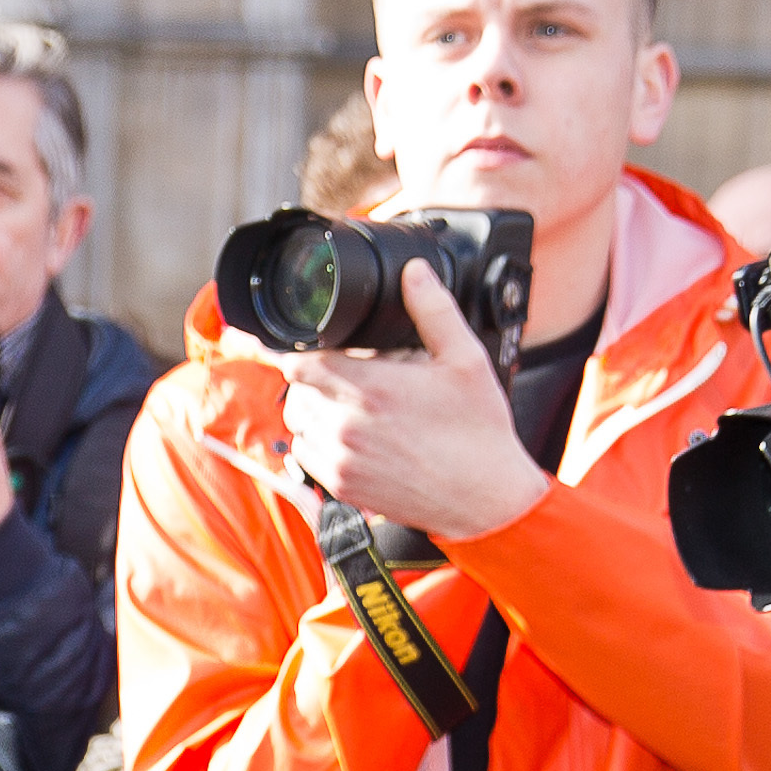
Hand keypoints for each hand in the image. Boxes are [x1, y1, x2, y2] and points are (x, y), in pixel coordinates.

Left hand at [276, 263, 549, 547]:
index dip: (290, 349)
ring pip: (298, 424)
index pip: (300, 363)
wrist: (485, 498)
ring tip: (351, 404)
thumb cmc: (478, 431)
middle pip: (296, 391)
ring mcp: (341, 460)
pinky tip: (351, 434)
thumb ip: (433, 310)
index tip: (285, 344)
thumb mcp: (465, 359)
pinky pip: (306, 456)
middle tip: (349, 374)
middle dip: (314, 377)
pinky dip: (318, 441)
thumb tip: (414, 272)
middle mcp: (346, 426)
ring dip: (314, 408)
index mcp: (371, 389)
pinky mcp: (343, 487)